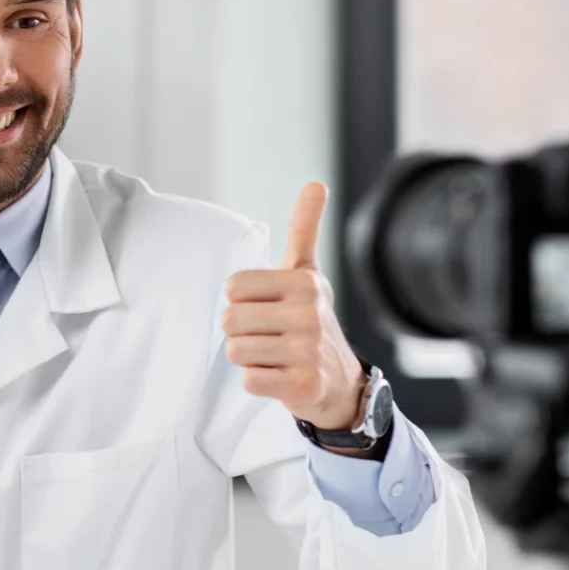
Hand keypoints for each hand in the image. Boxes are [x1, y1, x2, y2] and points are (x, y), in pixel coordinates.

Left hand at [223, 182, 364, 430]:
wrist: (339, 382)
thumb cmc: (310, 322)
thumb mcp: (308, 275)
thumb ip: (304, 230)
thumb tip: (316, 183)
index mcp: (304, 283)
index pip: (233, 287)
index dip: (242, 301)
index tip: (267, 309)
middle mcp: (309, 315)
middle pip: (229, 320)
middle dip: (241, 332)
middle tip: (268, 336)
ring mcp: (307, 352)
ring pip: (236, 351)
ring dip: (248, 358)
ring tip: (275, 356)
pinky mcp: (302, 386)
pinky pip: (249, 380)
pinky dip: (258, 382)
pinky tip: (280, 376)